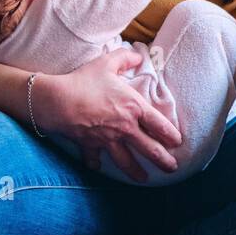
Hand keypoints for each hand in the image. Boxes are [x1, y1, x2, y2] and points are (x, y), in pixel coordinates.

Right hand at [29, 47, 181, 182]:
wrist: (58, 100)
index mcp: (134, 108)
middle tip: (172, 168)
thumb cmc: (85, 81)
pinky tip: (98, 168)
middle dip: (163, 160)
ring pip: (126, 161)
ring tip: (144, 179)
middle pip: (149, 149)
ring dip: (136, 171)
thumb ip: (126, 57)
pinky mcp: (90, 146)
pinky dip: (95, 164)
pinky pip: (94, 159)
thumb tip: (138, 55)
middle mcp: (125, 128)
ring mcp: (108, 140)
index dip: (171, 135)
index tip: (178, 142)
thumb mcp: (108, 63)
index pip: (159, 125)